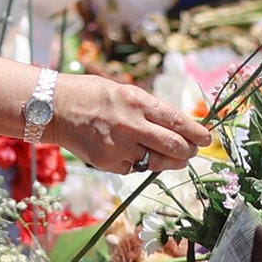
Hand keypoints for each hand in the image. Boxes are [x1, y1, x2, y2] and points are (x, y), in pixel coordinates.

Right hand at [44, 73, 211, 175]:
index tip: (206, 138)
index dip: (198, 134)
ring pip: (160, 162)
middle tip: (193, 151)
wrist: (54, 108)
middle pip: (176, 147)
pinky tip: (136, 154)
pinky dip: (141, 164)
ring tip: (173, 157)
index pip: (179, 123)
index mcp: (138, 102)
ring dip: (171, 161)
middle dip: (190, 151)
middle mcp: (132, 125)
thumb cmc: (92, 95)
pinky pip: (136, 168)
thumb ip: (150, 110)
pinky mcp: (109, 163)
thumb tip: (180, 127)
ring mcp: (120, 147)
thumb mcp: (125, 92)